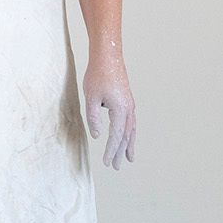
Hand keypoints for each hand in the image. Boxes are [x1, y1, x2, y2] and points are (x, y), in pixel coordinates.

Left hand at [83, 51, 135, 168]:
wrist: (108, 56)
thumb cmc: (97, 74)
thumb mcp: (91, 97)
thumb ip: (94, 118)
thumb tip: (97, 136)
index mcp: (120, 109)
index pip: (116, 135)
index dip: (111, 150)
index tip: (106, 162)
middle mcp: (129, 109)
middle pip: (126, 136)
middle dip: (120, 152)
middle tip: (116, 167)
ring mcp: (130, 104)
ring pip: (131, 130)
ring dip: (129, 144)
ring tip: (129, 158)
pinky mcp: (127, 100)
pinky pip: (131, 122)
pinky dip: (130, 133)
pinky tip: (128, 137)